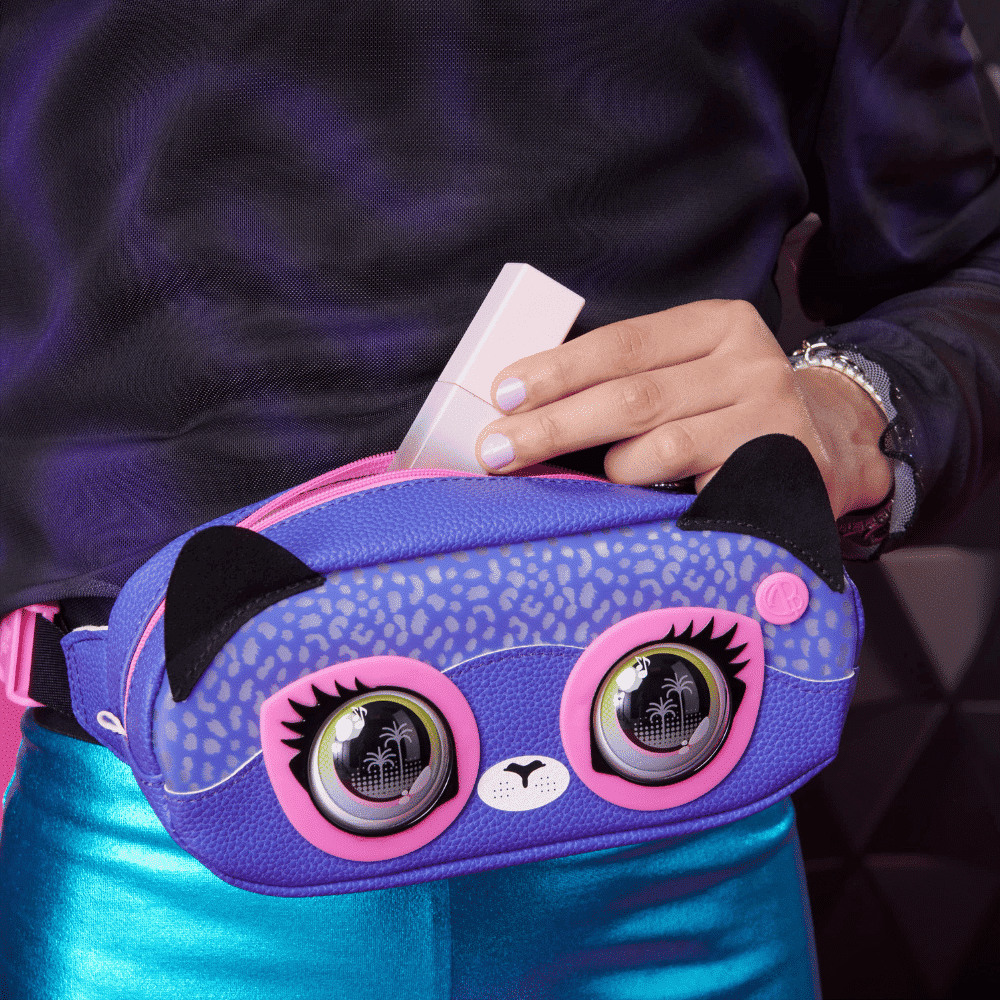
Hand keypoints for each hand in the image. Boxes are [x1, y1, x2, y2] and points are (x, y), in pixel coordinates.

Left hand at [475, 299, 892, 518]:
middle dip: (554, 425)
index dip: (557, 371)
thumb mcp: (687, 371)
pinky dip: (651, 496)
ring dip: (608, 468)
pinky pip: (693, 488)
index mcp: (716, 324)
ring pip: (660, 444)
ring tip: (591, 478)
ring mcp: (768, 417)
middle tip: (497, 449)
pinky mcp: (777, 471)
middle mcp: (749, 362)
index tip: (503, 395)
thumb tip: (527, 405)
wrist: (826, 447)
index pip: (622, 344)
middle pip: (631, 395)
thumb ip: (627, 376)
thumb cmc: (727, 411)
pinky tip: (633, 501)